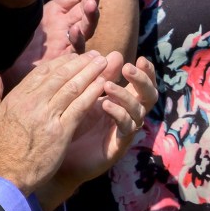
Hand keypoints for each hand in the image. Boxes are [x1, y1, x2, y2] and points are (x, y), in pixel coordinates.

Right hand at [0, 51, 113, 197]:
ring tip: (104, 63)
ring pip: (73, 87)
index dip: (62, 62)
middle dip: (80, 63)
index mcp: (17, 97)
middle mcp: (33, 102)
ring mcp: (48, 116)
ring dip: (91, 72)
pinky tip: (103, 84)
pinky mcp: (61, 131)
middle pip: (61, 75)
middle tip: (95, 55)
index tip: (75, 57)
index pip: (43, 72)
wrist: (5, 176)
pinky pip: (80, 107)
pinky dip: (92, 93)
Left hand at [1, 0, 100, 88]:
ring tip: (91, 3)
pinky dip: (77, 39)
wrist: (4, 64)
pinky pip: (76, 49)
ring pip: (87, 27)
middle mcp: (65, 25)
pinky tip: (75, 30)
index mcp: (56, 12)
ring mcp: (66, 42)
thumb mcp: (23, 10)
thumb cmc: (14, 38)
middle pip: (85, 8)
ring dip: (90, 15)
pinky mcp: (62, 59)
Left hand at [38, 56, 157, 210]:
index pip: (144, 83)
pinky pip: (126, 128)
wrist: (59, 158)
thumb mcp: (84, 95)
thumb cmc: (73, 124)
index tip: (140, 59)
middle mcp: (130, 114)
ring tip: (108, 86)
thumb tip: (112, 52)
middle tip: (129, 67)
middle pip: (149, 95)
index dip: (146, 71)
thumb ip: (98, 75)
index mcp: (124, 100)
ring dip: (125, 95)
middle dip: (142, 80)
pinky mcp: (119, 146)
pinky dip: (118, 114)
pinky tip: (105, 105)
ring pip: (139, 110)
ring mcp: (126, 130)